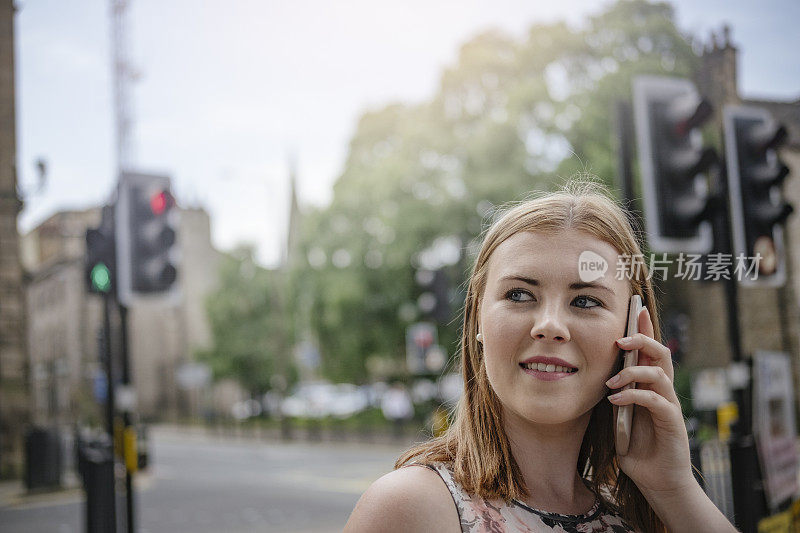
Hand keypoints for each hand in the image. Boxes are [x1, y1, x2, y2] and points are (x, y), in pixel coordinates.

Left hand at [605, 307, 695, 494]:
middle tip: (620, 340)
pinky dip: (635, 396)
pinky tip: (616, 401)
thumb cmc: (638, 450)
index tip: (636, 308)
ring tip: (611, 382)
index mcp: (650, 387)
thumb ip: (615, 397)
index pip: (650, 352)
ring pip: (660, 373)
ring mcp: (670, 406)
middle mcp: (663, 392)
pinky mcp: (673, 423)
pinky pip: (656, 400)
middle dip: (643, 339)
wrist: (659, 483)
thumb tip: (599, 377)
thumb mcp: (619, 418)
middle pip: (661, 354)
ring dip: (633, 372)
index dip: (645, 329)